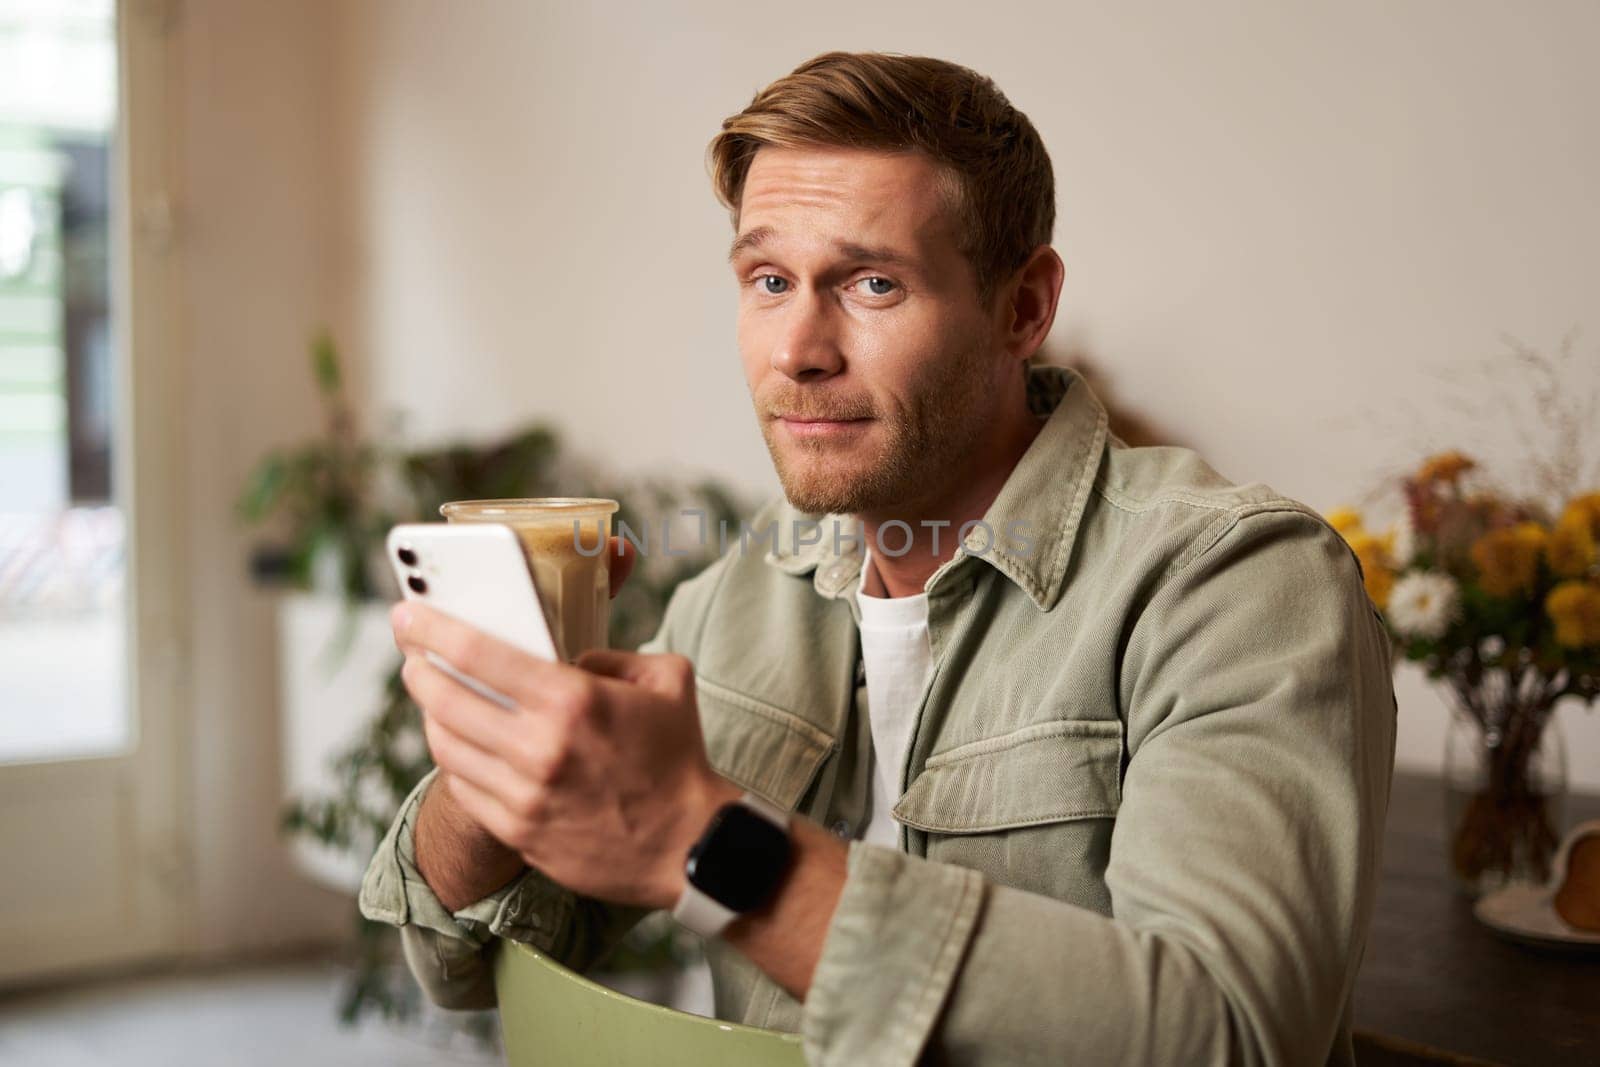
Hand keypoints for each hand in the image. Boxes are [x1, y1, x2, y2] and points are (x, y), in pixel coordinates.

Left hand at [394, 554, 738, 910]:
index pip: (479, 654)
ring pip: (445, 746)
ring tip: (433, 699)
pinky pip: (463, 788)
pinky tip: (461, 745)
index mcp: (573, 700)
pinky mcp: (519, 831)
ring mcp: (524, 795)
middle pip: (445, 700)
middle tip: (413, 655)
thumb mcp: (665, 679)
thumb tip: (567, 658)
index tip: (408, 615)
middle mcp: (540, 747)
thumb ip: (611, 655)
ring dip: (430, 716)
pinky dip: (455, 760)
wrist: (689, 844)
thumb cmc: (678, 758)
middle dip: (419, 670)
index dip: (433, 629)